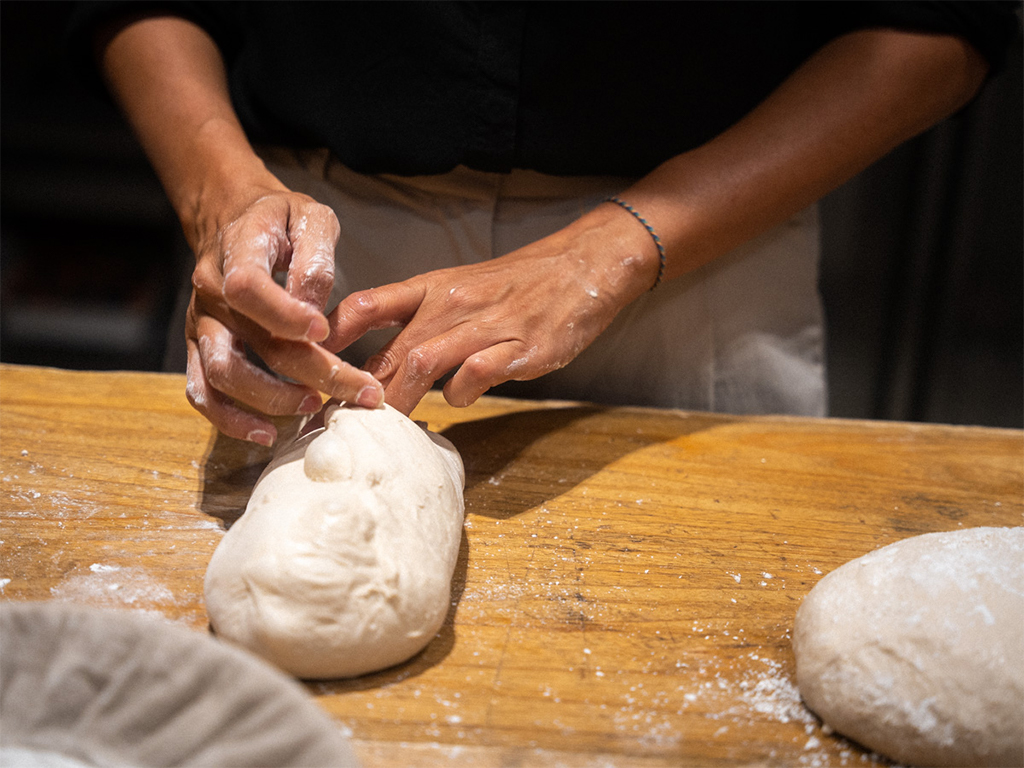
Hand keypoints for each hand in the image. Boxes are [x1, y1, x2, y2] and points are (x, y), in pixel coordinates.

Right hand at [185, 188, 383, 444]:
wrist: (235, 220)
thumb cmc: (281, 220)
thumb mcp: (309, 215)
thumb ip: (315, 255)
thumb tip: (315, 308)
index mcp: (236, 253)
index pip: (248, 288)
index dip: (284, 314)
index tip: (323, 331)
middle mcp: (210, 294)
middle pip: (249, 345)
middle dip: (309, 372)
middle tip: (361, 390)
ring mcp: (202, 326)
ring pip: (222, 375)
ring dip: (270, 399)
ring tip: (315, 406)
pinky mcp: (200, 350)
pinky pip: (203, 394)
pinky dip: (231, 420)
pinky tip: (268, 433)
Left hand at [325, 204, 659, 414]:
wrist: (582, 265)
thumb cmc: (518, 284)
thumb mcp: (461, 288)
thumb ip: (422, 321)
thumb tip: (380, 368)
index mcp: (432, 288)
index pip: (367, 305)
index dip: (333, 337)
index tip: (309, 368)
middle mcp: (452, 304)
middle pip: (390, 350)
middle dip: (360, 390)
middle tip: (339, 424)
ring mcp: (486, 324)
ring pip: (423, 362)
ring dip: (400, 399)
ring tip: (388, 426)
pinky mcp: (520, 346)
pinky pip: (477, 372)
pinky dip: (461, 393)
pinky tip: (461, 401)